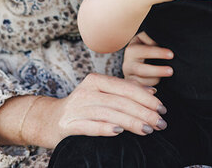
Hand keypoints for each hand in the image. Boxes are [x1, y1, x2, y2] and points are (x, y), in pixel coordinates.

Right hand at [37, 73, 166, 148]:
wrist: (48, 119)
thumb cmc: (82, 107)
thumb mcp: (102, 94)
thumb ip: (124, 92)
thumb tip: (152, 92)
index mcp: (97, 80)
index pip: (127, 88)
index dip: (147, 98)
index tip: (163, 108)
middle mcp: (87, 90)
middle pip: (121, 101)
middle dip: (144, 112)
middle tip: (161, 123)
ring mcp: (77, 107)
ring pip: (110, 113)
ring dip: (131, 122)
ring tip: (148, 130)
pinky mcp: (69, 124)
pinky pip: (90, 126)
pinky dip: (105, 128)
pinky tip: (119, 132)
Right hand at [122, 31, 173, 85]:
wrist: (138, 59)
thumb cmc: (148, 48)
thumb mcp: (148, 40)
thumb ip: (152, 38)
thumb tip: (158, 40)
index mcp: (132, 50)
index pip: (144, 51)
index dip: (158, 53)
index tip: (171, 55)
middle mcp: (127, 64)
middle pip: (141, 70)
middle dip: (157, 71)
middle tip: (171, 71)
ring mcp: (128, 76)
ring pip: (142, 81)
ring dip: (156, 79)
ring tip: (167, 75)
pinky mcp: (132, 86)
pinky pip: (141, 89)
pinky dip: (149, 89)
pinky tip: (155, 88)